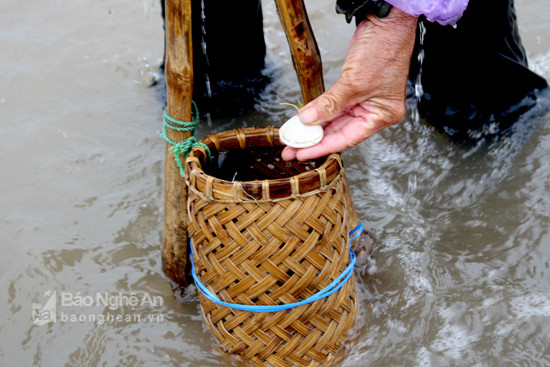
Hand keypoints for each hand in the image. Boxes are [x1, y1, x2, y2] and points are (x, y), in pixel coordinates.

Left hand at [281, 8, 417, 160]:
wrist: (387, 22)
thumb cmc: (384, 48)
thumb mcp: (354, 82)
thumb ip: (329, 104)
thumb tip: (308, 120)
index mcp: (382, 115)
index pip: (347, 139)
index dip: (322, 147)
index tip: (301, 153)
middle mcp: (374, 111)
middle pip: (340, 132)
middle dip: (314, 140)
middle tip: (291, 148)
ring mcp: (365, 100)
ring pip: (335, 119)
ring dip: (314, 127)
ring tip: (294, 136)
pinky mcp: (355, 88)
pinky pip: (334, 105)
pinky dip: (319, 111)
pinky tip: (304, 119)